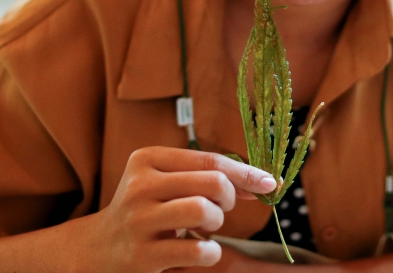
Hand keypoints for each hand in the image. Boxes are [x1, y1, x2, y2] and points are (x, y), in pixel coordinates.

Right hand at [85, 147, 276, 272]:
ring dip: (217, 222)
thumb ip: (208, 176)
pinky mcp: (144, 255)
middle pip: (213, 181)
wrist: (100, 248)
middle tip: (220, 207)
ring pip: (204, 209)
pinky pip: (199, 250)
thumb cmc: (148, 208)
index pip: (211, 160)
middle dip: (229, 196)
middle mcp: (140, 185)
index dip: (246, 172)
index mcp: (147, 158)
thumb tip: (264, 182)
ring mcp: (139, 221)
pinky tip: (201, 249)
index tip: (270, 182)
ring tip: (206, 226)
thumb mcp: (168, 181)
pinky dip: (211, 251)